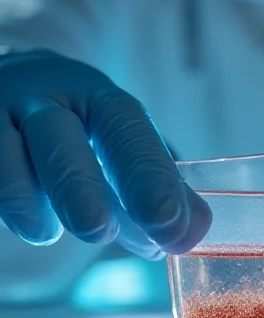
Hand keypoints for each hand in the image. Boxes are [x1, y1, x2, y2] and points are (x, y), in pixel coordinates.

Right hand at [0, 50, 210, 255]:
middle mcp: (44, 99)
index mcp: (98, 97)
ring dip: (29, 203)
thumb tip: (190, 231)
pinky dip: (7, 203)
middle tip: (101, 233)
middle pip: (59, 137)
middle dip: (81, 188)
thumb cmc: (78, 126)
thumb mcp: (118, 141)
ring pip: (6, 155)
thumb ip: (156, 184)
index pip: (126, 128)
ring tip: (49, 234)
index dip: (150, 175)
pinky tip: (31, 222)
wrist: (8, 82)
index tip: (173, 224)